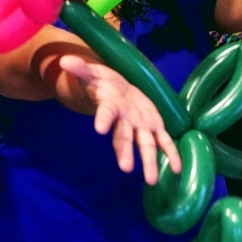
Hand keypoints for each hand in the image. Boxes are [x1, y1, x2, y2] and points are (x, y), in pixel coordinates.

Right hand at [59, 55, 181, 184]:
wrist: (116, 89)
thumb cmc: (103, 83)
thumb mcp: (92, 73)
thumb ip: (80, 68)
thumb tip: (64, 61)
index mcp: (110, 107)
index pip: (105, 114)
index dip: (103, 120)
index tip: (100, 129)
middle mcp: (124, 121)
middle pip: (123, 138)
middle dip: (125, 152)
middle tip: (125, 168)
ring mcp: (139, 126)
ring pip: (145, 145)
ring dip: (148, 162)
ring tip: (151, 180)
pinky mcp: (154, 125)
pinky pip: (163, 141)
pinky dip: (171, 153)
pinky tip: (177, 168)